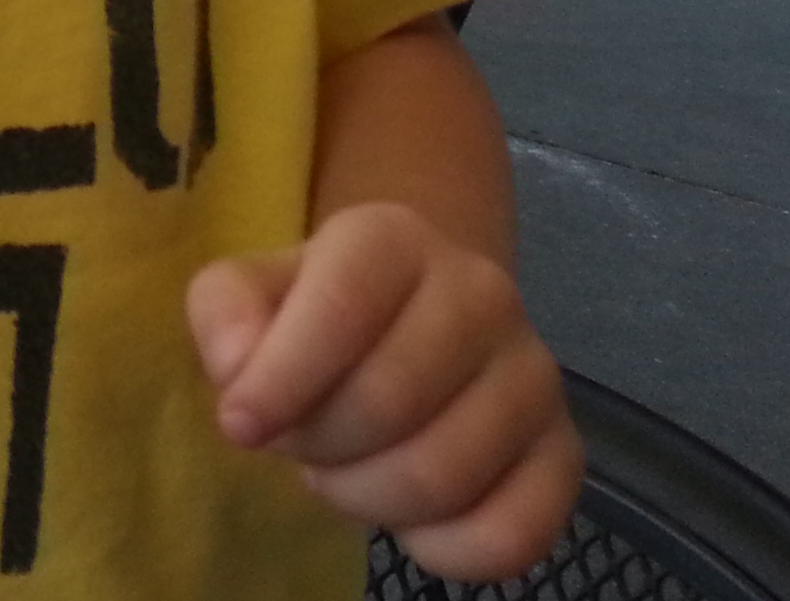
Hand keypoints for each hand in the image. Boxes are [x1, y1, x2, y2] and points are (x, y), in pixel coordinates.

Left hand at [187, 201, 578, 582]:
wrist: (405, 325)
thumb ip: (225, 312)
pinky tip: (409, 520)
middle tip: (300, 444)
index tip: (239, 425)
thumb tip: (238, 367)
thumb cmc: (310, 316)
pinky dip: (441, 550)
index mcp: (393, 239)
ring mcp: (533, 373)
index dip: (281, 381)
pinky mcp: (563, 452)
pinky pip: (508, 536)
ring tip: (345, 471)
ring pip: (443, 476)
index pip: (341, 308)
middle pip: (388, 402)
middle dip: (320, 445)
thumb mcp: (250, 294)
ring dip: (367, 497)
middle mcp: (481, 293)